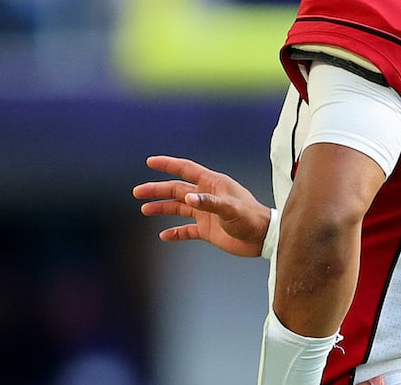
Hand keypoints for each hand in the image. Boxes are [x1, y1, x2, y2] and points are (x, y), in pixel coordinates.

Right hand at [132, 155, 269, 257]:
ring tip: (145, 209)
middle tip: (137, 191)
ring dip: (162, 208)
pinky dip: (175, 232)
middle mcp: (207, 196)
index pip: (187, 170)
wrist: (262, 238)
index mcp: (213, 184)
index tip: (150, 161)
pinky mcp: (208, 229)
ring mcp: (207, 213)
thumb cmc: (251, 218)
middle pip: (177, 189)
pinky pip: (186, 229)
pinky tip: (164, 235)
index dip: (169, 165)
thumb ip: (210, 203)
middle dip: (157, 189)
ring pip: (179, 208)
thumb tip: (188, 198)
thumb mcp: (231, 209)